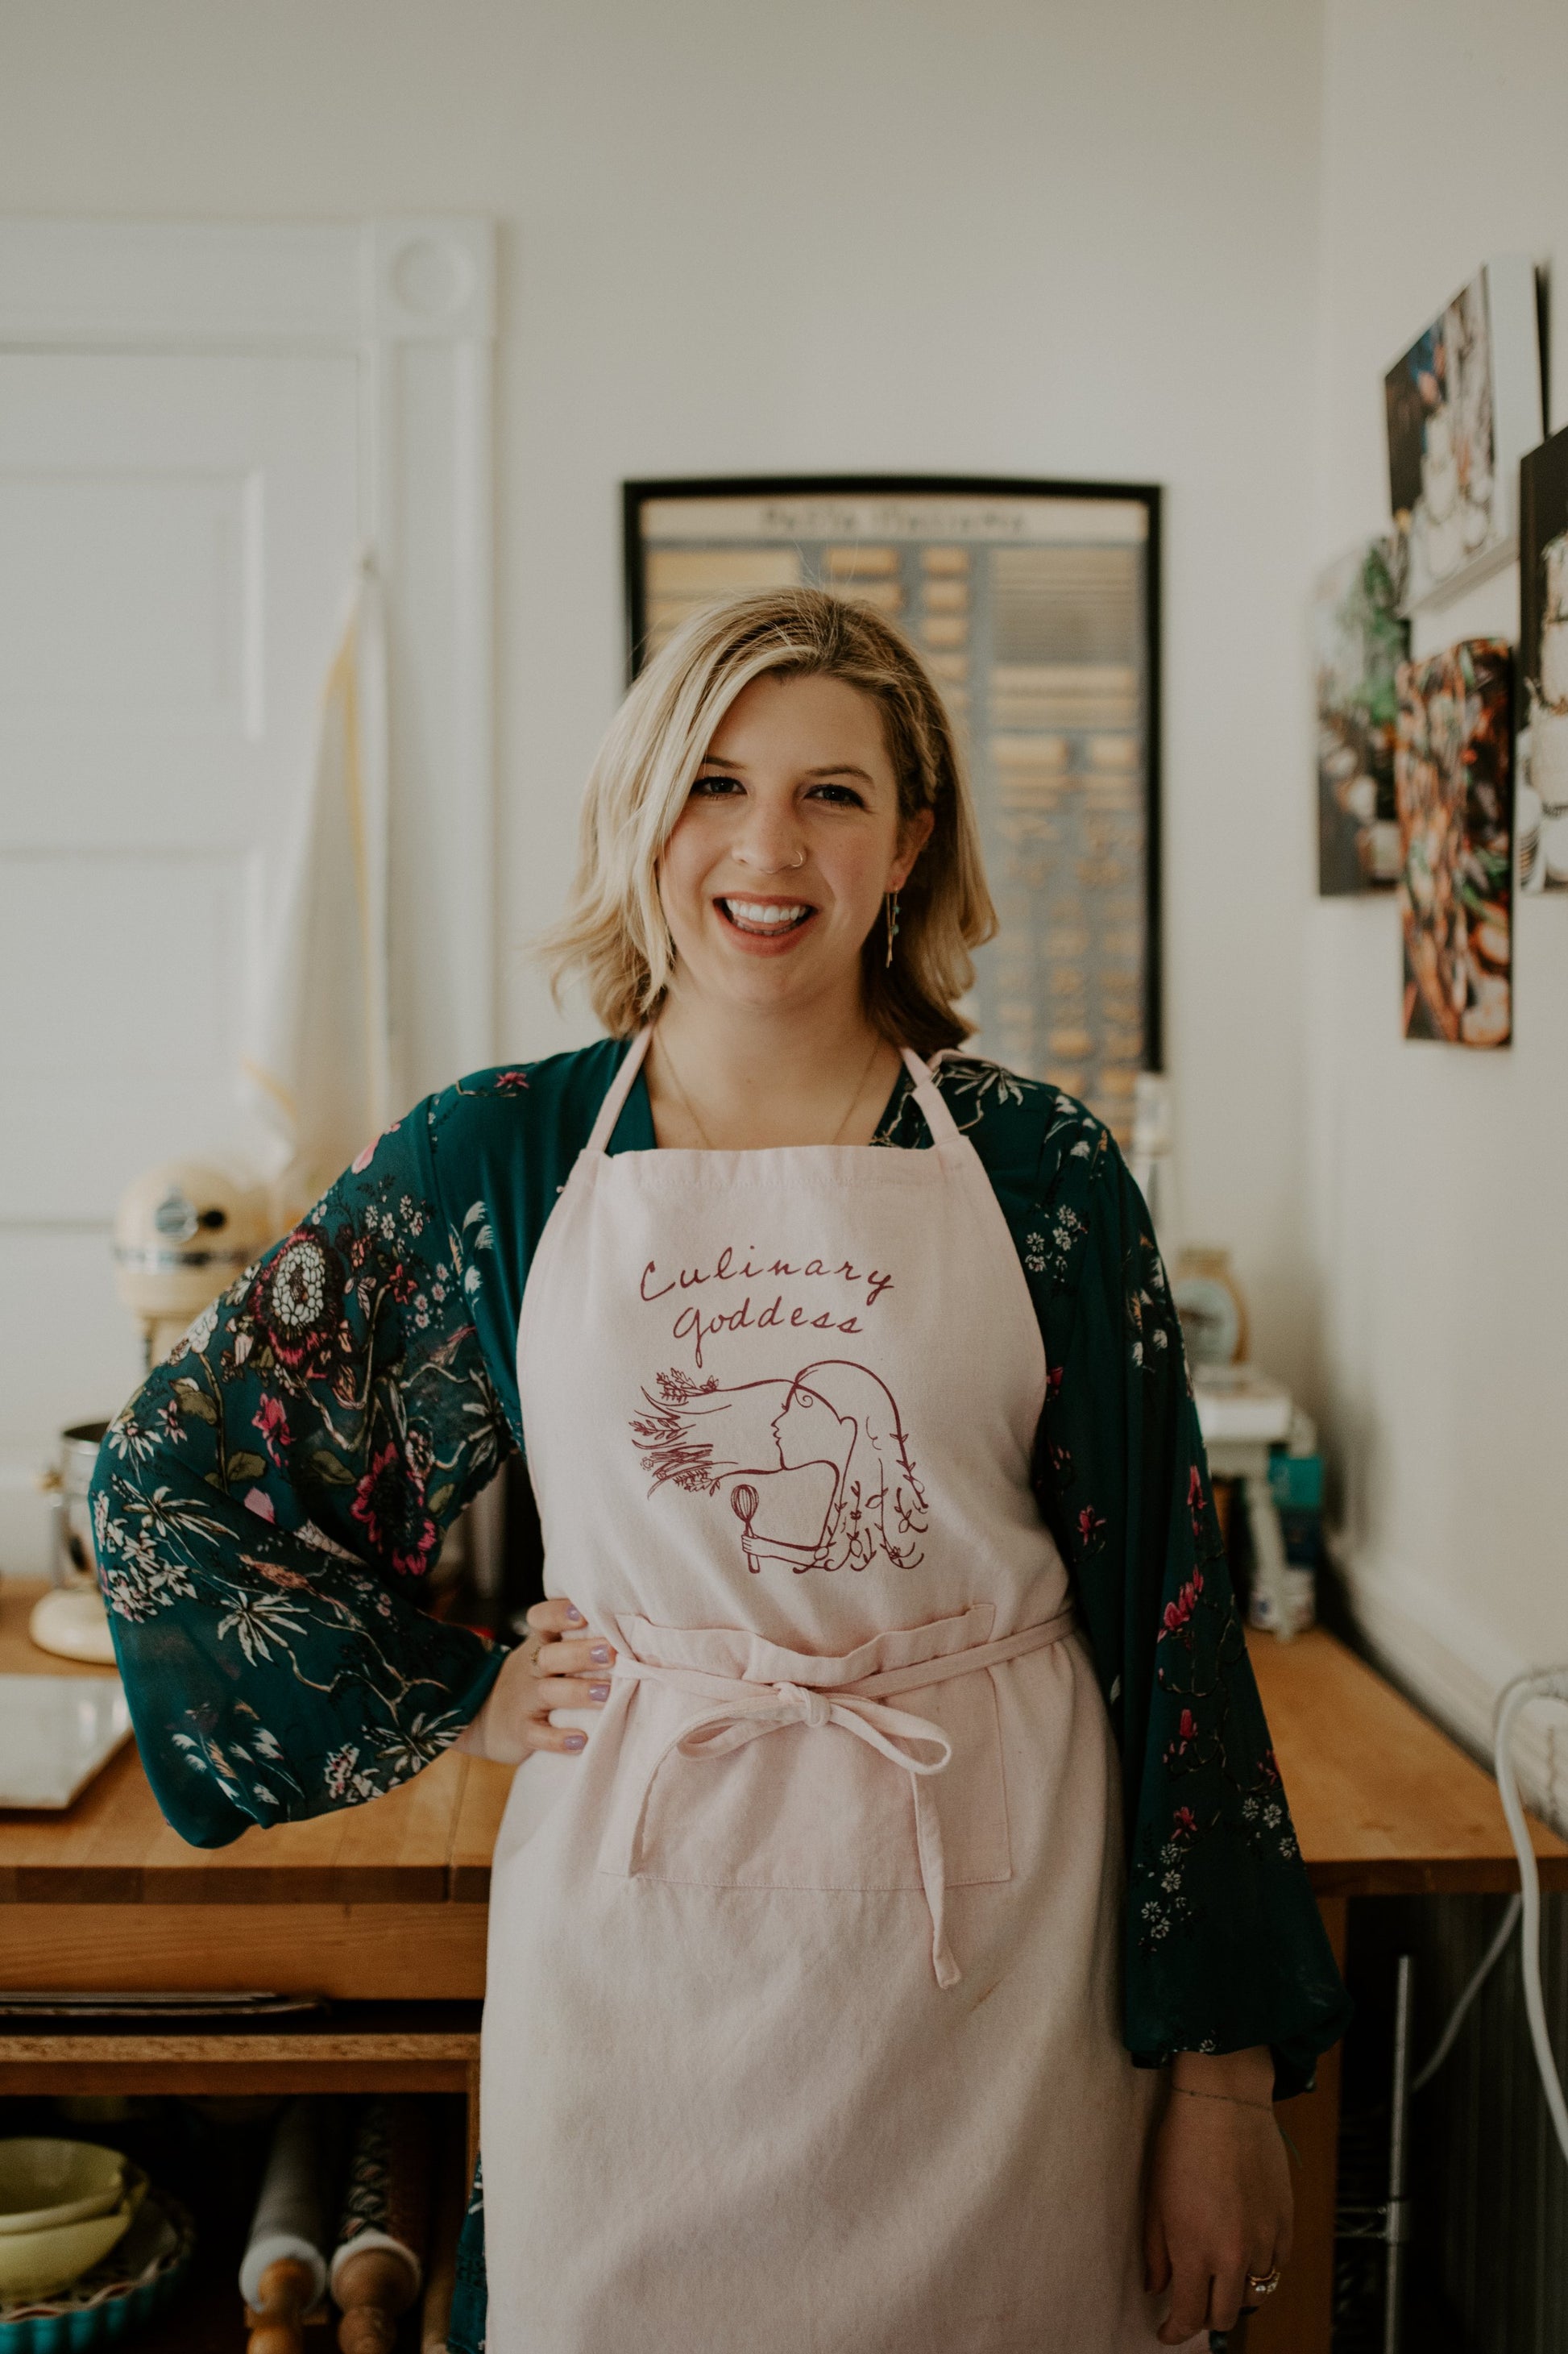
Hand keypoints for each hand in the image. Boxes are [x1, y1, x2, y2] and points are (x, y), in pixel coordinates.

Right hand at [454, 1596, 615, 1762]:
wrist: (479, 1713)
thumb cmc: (531, 1678)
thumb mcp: (544, 1653)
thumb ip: (576, 1640)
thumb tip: (631, 1630)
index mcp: (539, 1644)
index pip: (542, 1619)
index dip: (559, 1614)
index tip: (584, 1612)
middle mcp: (531, 1668)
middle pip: (551, 1656)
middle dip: (581, 1653)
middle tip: (611, 1652)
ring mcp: (524, 1700)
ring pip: (548, 1692)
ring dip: (578, 1692)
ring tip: (606, 1693)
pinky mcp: (521, 1731)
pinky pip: (538, 1735)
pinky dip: (558, 1739)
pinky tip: (581, 1740)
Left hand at [1144, 2048, 1290, 2343]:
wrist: (1224, 2102)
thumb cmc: (1181, 2144)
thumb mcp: (1156, 2199)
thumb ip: (1155, 2252)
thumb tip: (1158, 2288)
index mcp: (1194, 2251)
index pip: (1189, 2316)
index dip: (1175, 2332)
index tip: (1167, 2331)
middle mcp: (1233, 2254)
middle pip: (1226, 2316)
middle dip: (1207, 2319)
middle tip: (1194, 2306)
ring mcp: (1265, 2240)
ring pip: (1256, 2294)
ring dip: (1236, 2293)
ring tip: (1220, 2276)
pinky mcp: (1286, 2222)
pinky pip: (1278, 2265)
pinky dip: (1262, 2268)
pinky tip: (1246, 2252)